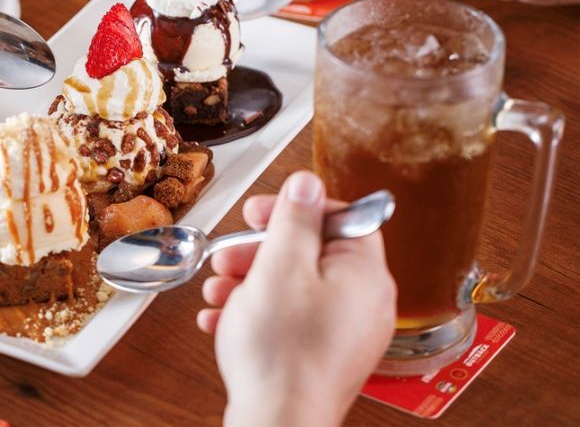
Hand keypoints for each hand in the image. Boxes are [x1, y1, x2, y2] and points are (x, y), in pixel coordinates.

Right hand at [198, 171, 395, 425]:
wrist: (277, 423)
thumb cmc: (281, 351)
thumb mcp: (280, 264)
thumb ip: (295, 218)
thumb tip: (307, 183)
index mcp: (365, 272)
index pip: (341, 217)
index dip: (296, 210)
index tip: (261, 213)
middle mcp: (364, 303)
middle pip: (312, 254)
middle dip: (261, 251)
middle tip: (230, 255)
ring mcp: (345, 334)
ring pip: (295, 289)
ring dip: (251, 282)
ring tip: (219, 290)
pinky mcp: (323, 357)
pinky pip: (291, 321)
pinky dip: (258, 314)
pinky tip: (225, 319)